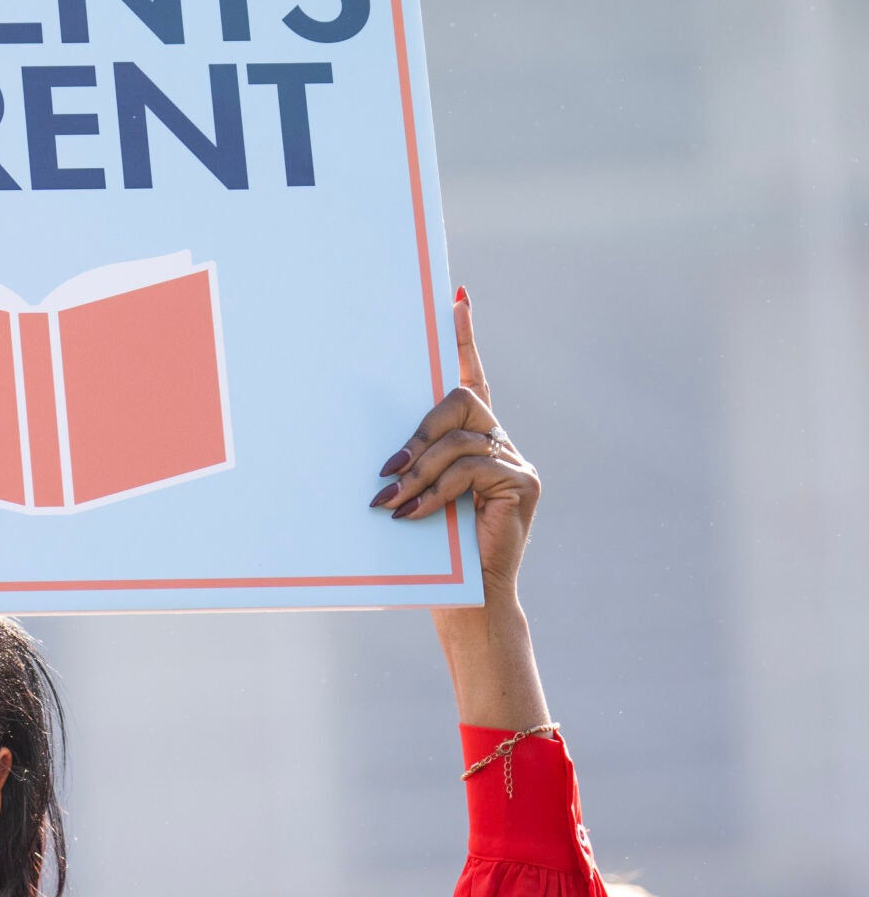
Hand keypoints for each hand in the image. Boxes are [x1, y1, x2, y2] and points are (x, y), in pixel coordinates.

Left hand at [373, 288, 549, 730]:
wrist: (466, 600)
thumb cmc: (428, 549)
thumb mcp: (411, 493)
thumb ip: (405, 460)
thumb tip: (372, 444)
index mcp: (470, 438)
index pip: (469, 376)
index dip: (463, 337)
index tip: (456, 296)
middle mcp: (498, 440)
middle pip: (460, 398)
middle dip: (417, 430)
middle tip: (386, 468)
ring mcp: (515, 460)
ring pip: (459, 438)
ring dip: (417, 470)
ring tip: (389, 501)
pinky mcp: (524, 482)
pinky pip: (471, 468)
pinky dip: (436, 491)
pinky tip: (414, 515)